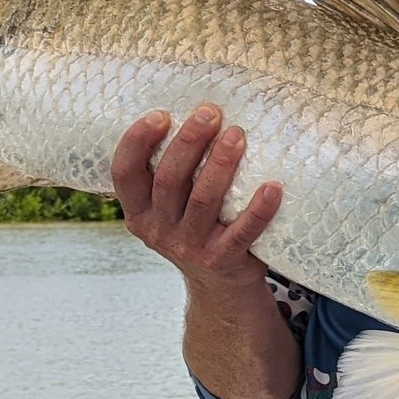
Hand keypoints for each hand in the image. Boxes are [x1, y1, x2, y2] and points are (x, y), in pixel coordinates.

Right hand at [111, 104, 281, 291]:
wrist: (220, 285)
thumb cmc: (197, 228)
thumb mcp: (170, 207)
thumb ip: (172, 173)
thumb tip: (194, 114)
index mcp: (138, 212)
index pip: (124, 173)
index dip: (137, 141)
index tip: (162, 114)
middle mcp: (158, 230)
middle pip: (169, 179)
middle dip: (190, 141)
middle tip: (211, 113)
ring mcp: (190, 247)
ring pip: (204, 200)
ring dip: (222, 164)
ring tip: (237, 135)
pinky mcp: (222, 260)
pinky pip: (243, 232)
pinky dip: (259, 209)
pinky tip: (273, 187)